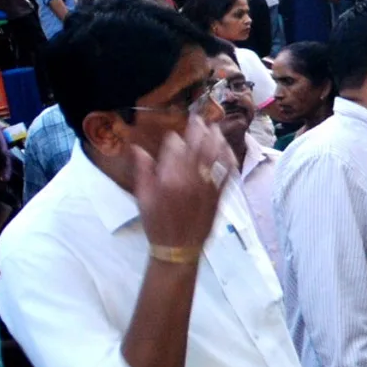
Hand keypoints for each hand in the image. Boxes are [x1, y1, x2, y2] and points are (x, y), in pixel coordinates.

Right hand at [130, 116, 232, 252]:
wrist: (178, 247)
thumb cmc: (157, 223)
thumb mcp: (143, 197)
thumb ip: (142, 170)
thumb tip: (137, 148)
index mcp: (169, 177)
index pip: (175, 147)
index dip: (174, 139)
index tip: (173, 136)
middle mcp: (191, 178)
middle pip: (198, 145)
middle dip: (199, 129)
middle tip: (199, 118)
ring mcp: (208, 185)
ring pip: (215, 155)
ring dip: (216, 138)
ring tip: (215, 127)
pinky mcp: (220, 193)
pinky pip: (228, 171)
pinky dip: (229, 158)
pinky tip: (228, 149)